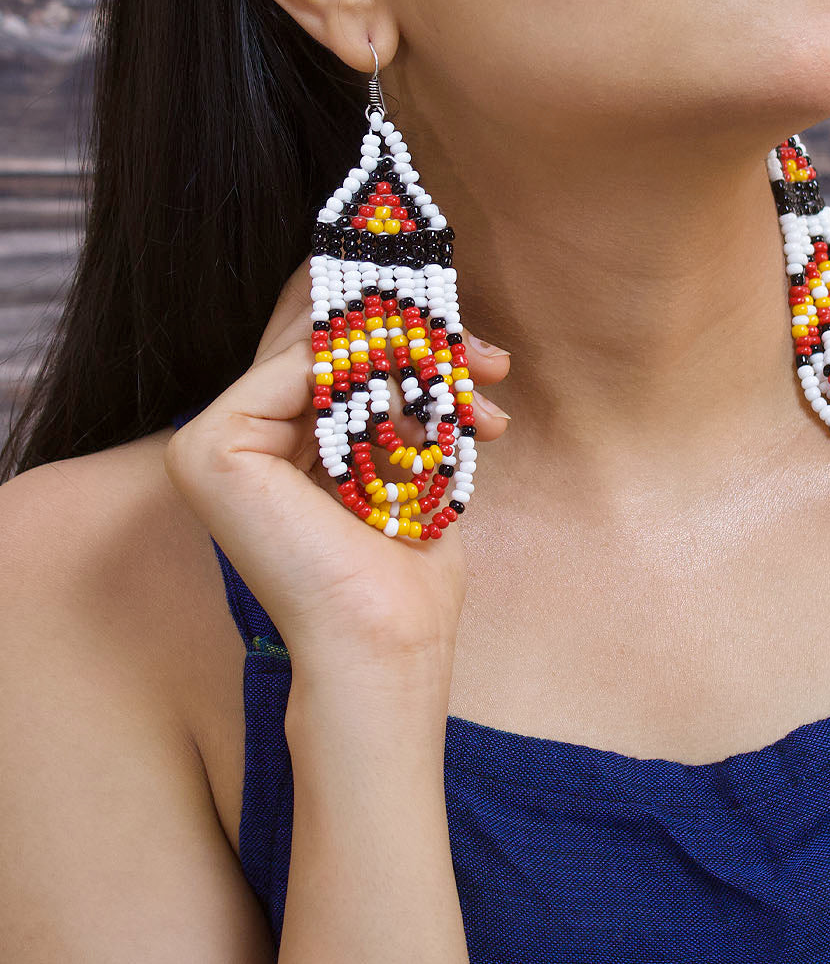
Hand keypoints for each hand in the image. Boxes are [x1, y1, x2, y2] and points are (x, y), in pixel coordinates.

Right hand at [163, 257, 511, 678]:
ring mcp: (209, 440)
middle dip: (415, 336)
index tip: (470, 339)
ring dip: (410, 353)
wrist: (385, 639)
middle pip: (319, 338)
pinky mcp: (209, 448)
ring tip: (476, 380)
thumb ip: (410, 394)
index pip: (321, 350)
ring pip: (317, 346)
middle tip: (485, 356)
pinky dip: (369, 371)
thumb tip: (467, 344)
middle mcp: (232, 435)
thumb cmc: (404, 570)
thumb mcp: (416, 458)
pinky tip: (420, 408)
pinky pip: (298, 369)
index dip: (391, 324)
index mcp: (268, 441)